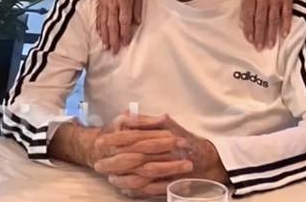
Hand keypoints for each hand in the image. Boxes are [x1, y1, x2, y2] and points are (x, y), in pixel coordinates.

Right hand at [96, 0, 145, 52]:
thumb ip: (137, 6)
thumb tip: (136, 22)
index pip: (124, 20)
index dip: (124, 33)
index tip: (125, 43)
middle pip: (112, 23)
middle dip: (112, 38)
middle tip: (113, 51)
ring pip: (104, 19)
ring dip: (104, 33)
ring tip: (105, 45)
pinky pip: (99, 12)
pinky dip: (99, 23)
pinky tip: (99, 31)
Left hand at [96, 113, 228, 197]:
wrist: (207, 159)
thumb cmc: (185, 140)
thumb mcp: (168, 125)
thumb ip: (147, 121)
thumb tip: (128, 116)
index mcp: (161, 136)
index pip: (134, 137)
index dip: (115, 140)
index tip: (100, 143)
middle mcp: (163, 153)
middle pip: (133, 158)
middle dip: (113, 162)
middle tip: (98, 164)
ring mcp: (166, 170)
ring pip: (139, 176)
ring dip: (122, 177)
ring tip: (109, 178)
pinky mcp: (169, 184)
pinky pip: (148, 189)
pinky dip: (135, 189)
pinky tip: (124, 188)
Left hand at [240, 0, 300, 49]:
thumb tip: (247, 14)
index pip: (248, 13)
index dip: (249, 28)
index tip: (249, 39)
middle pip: (260, 19)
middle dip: (259, 35)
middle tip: (259, 48)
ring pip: (272, 19)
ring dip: (271, 33)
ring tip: (270, 45)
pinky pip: (286, 13)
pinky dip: (286, 24)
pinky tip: (284, 34)